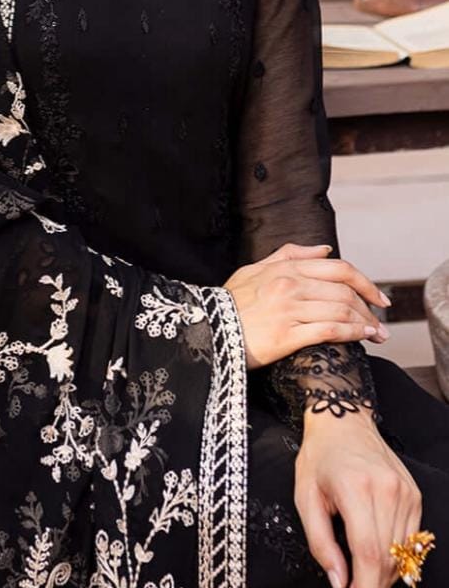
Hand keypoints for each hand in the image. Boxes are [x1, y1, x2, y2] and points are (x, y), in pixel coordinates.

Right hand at [223, 242, 390, 369]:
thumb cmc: (229, 303)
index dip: (365, 282)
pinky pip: (330, 330)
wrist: (206, 331)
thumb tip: (324, 249)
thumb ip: (289, 255)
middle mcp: (290, 285)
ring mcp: (289, 309)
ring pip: (341, 310)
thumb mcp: (253, 270)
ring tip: (376, 334)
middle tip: (381, 322)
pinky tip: (362, 338)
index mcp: (285, 268)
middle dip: (370, 307)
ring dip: (365, 322)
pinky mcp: (287, 335)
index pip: (339, 269)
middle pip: (345, 292)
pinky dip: (352, 333)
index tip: (379, 297)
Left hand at [295, 412, 421, 587]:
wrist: (344, 421)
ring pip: (399, 558)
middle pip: (385, 562)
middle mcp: (388, 492)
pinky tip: (373, 574)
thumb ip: (320, 544)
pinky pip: (407, 543)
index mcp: (357, 489)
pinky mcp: (415, 497)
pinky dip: (391, 564)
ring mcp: (407, 494)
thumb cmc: (318, 459)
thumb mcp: (304, 498)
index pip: (368, 555)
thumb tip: (340, 584)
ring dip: (381, 586)